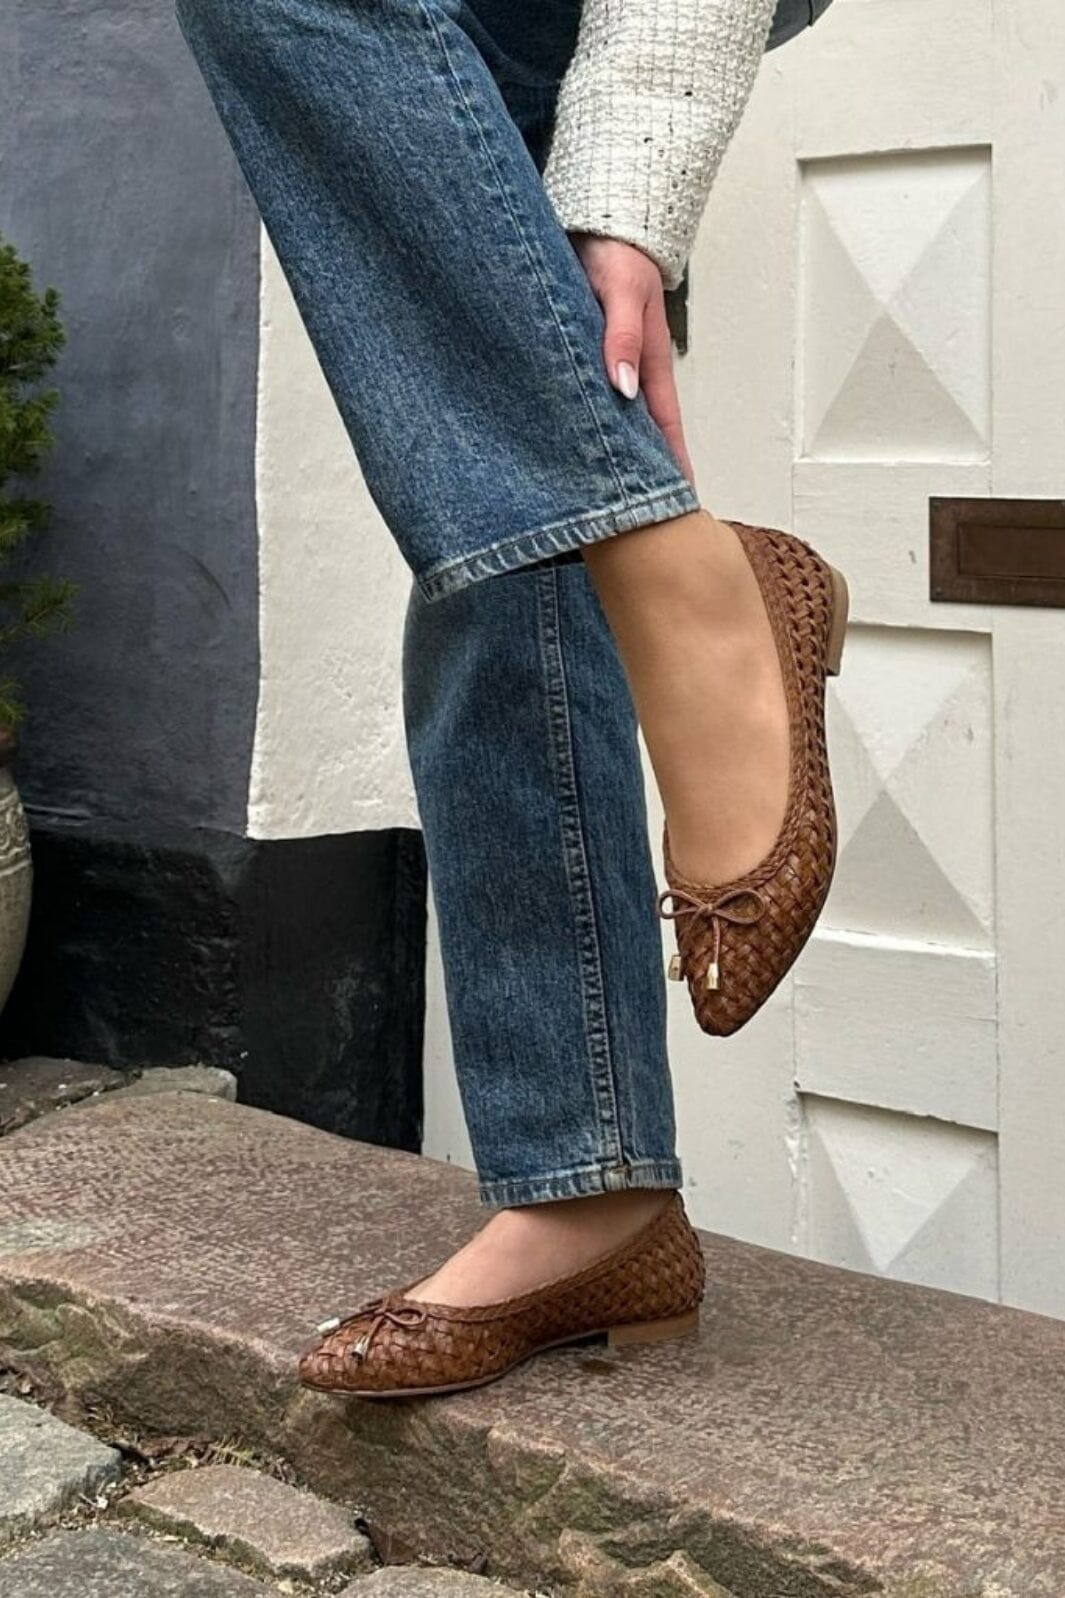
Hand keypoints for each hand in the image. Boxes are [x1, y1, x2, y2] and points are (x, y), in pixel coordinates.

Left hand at [571, 233, 694, 486]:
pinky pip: (582, 400)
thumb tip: (624, 387)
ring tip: (600, 499)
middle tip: (637, 521)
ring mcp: (605, 367)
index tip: (677, 507)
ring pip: (608, 422)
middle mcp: (628, 371)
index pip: (663, 428)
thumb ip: (620, 336)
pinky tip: (565, 447)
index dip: (672, 468)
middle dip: (642, 476)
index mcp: (647, 362)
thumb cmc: (614, 249)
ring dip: (607, 456)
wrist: (593, 219)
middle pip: (638, 435)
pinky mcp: (581, 358)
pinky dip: (579, 425)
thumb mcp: (620, 290)